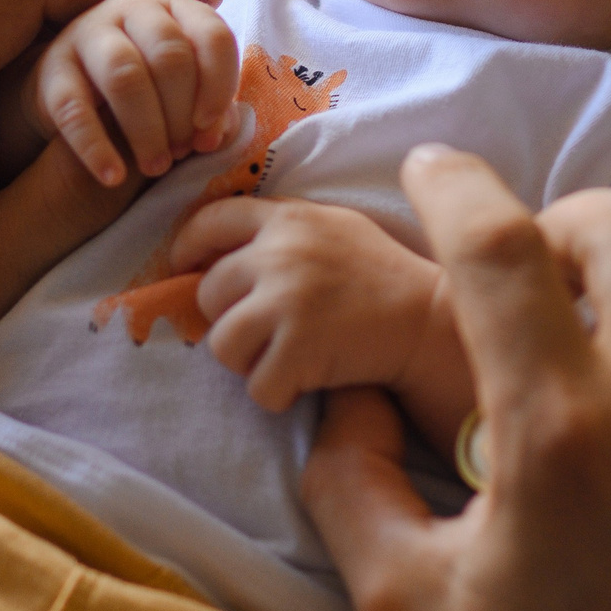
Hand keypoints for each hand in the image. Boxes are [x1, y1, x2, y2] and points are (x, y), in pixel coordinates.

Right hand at [27, 0, 238, 186]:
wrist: (72, 91)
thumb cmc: (145, 88)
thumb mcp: (182, 87)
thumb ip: (211, 102)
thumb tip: (226, 129)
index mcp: (174, 5)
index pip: (212, 34)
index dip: (220, 86)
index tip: (211, 129)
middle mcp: (130, 8)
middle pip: (170, 56)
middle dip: (183, 114)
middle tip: (182, 153)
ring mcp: (86, 33)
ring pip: (126, 77)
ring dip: (147, 130)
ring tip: (156, 167)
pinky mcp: (50, 69)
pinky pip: (74, 109)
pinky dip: (96, 148)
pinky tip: (112, 176)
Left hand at [171, 198, 460, 428]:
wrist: (429, 321)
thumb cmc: (382, 276)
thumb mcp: (333, 228)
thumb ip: (281, 231)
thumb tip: (214, 251)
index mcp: (288, 218)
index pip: (211, 220)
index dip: (187, 246)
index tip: (182, 267)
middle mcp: (280, 253)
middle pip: (209, 294)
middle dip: (230, 318)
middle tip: (268, 332)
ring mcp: (287, 300)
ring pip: (222, 345)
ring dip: (249, 360)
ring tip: (288, 356)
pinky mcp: (297, 348)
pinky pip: (257, 386)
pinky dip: (278, 393)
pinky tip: (308, 379)